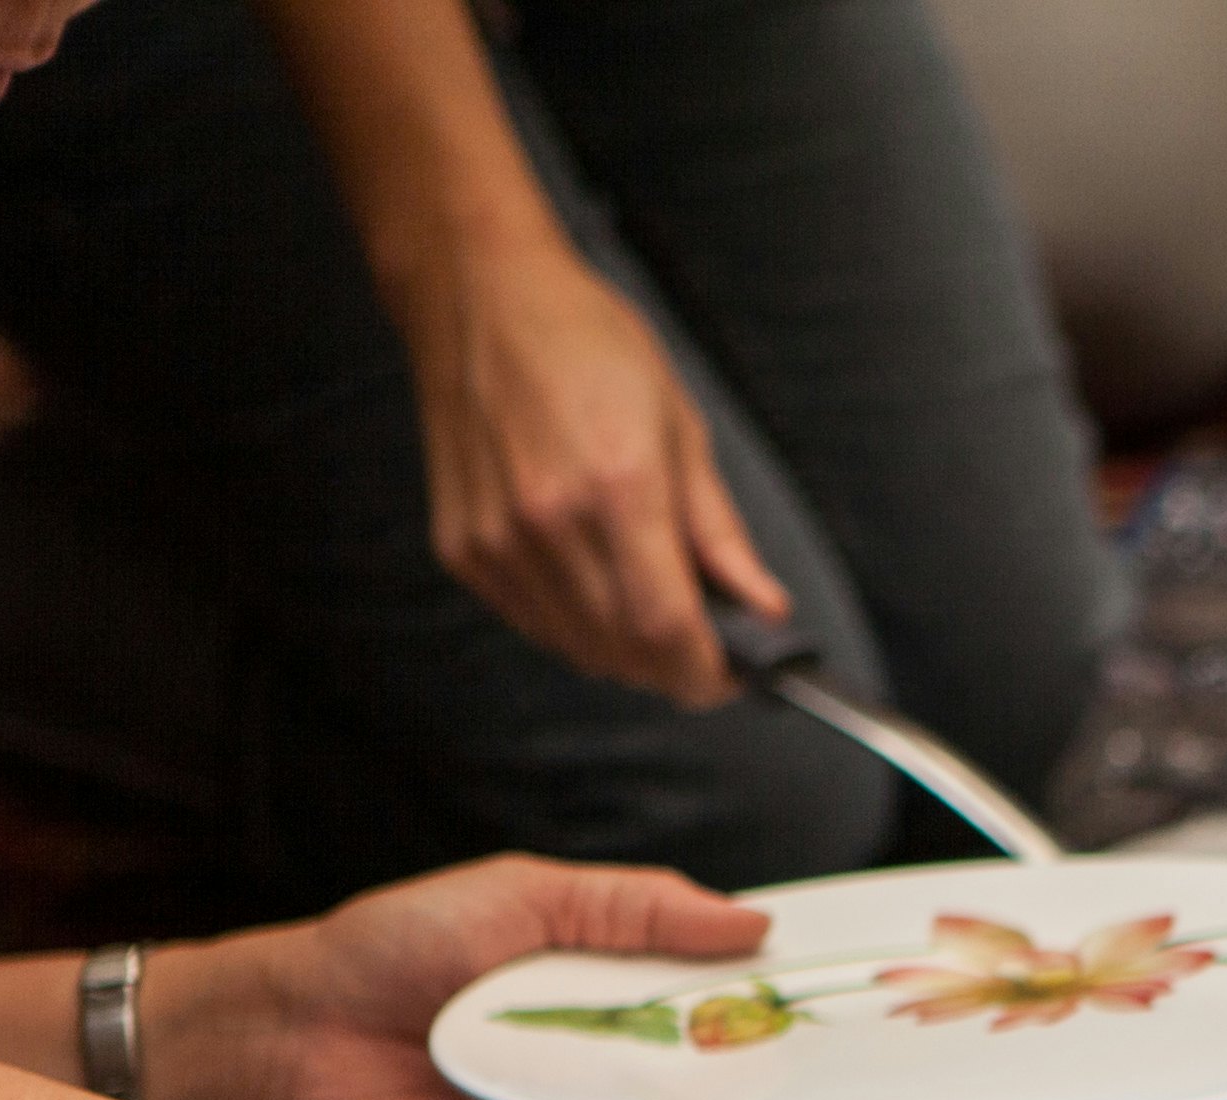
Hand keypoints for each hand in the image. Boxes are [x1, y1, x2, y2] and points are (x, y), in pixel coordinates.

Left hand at [152, 856, 772, 1099]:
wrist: (285, 1051)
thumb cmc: (380, 959)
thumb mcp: (520, 898)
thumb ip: (635, 906)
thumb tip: (747, 921)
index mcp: (600, 980)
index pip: (713, 985)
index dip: (770, 985)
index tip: (833, 979)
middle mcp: (604, 1056)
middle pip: (721, 1058)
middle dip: (771, 1048)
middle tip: (822, 1035)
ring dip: (729, 1098)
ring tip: (766, 1074)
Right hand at [402, 231, 777, 705]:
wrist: (480, 297)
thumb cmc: (588, 346)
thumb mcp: (680, 426)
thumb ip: (720, 533)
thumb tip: (765, 608)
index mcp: (617, 487)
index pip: (667, 629)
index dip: (708, 673)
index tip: (733, 674)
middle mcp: (548, 522)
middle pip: (626, 651)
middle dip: (676, 668)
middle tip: (705, 642)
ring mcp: (497, 540)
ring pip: (579, 649)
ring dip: (627, 653)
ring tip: (652, 607)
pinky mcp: (462, 548)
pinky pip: (534, 624)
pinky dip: (576, 626)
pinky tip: (594, 582)